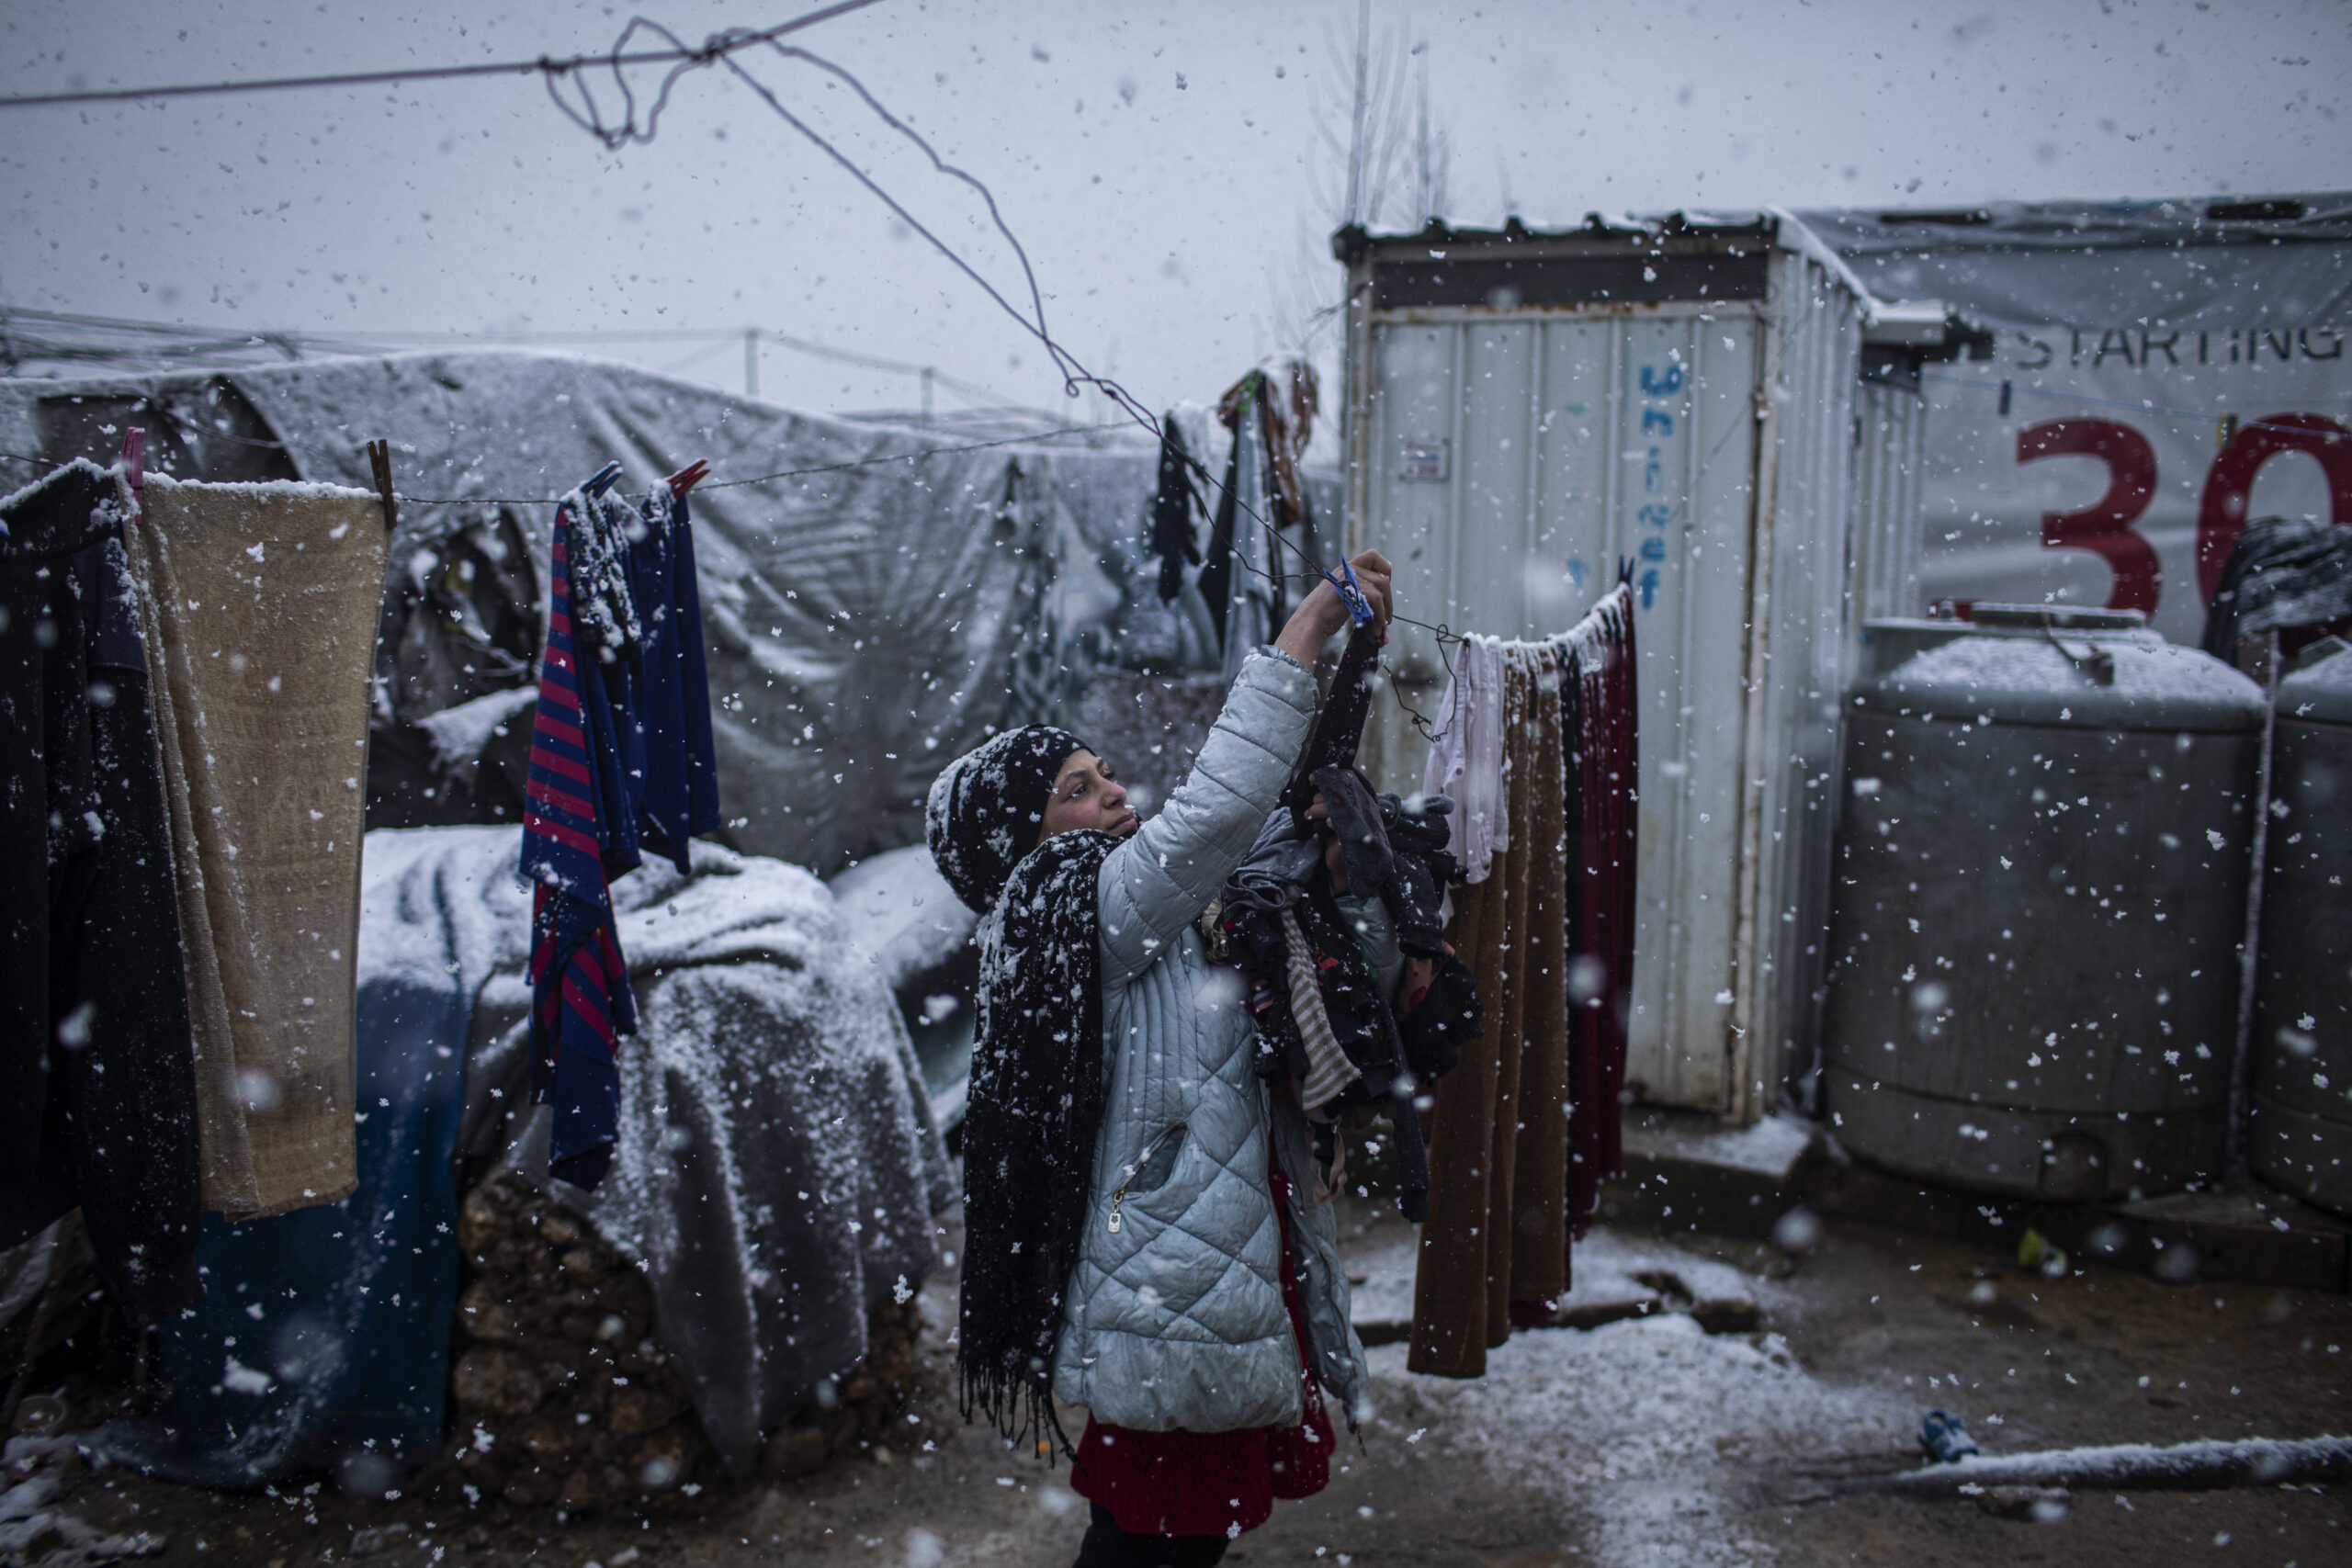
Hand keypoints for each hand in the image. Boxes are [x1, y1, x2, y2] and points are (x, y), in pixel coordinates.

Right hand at [1275, 548, 1391, 665]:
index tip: (1384, 591)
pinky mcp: (1351, 587)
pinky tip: (1374, 627)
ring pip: (1381, 587)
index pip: (1373, 556)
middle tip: (1386, 617)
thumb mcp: (1344, 595)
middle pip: (1382, 576)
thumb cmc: (1325, 614)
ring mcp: (1349, 576)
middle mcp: (1349, 569)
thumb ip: (1359, 591)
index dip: (1384, 571)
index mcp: (1347, 568)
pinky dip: (1379, 615)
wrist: (1310, 621)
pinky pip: (1375, 598)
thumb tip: (1383, 601)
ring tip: (1380, 626)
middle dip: (1388, 600)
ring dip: (1385, 610)